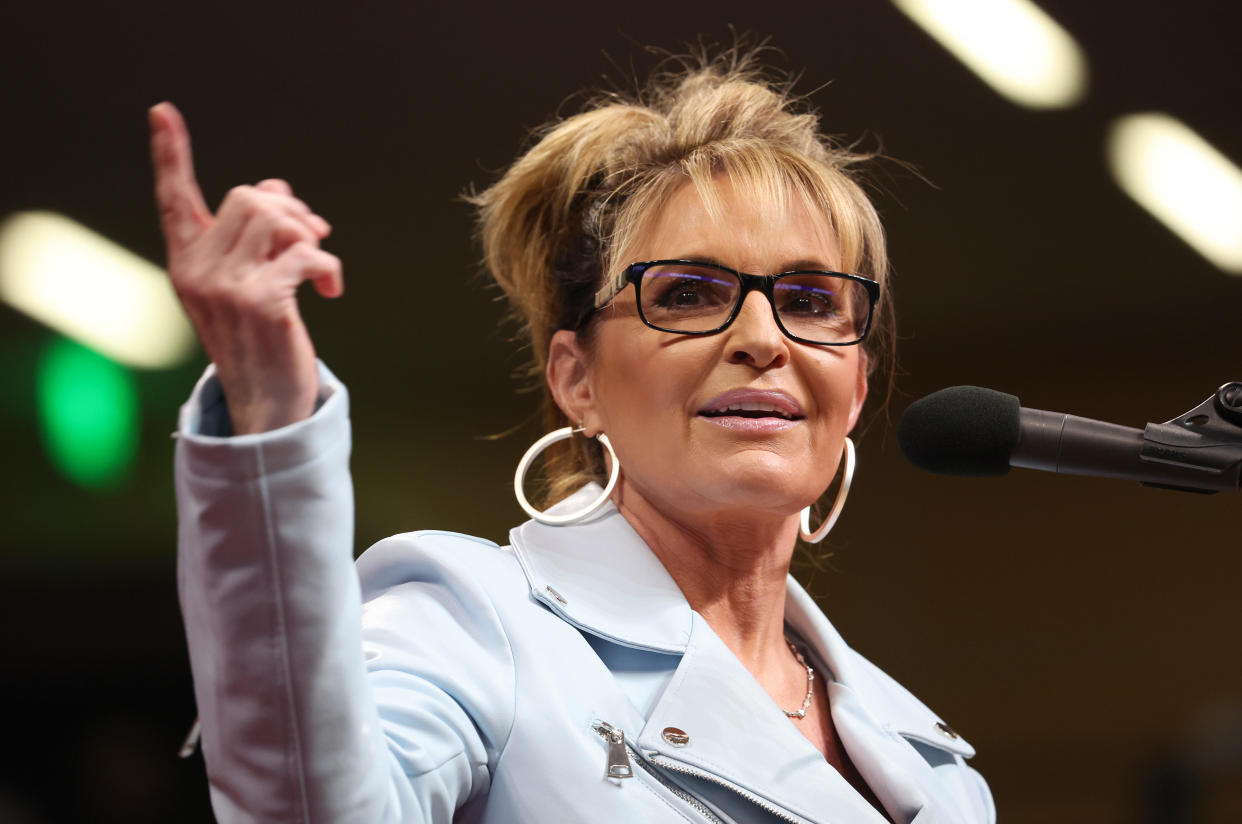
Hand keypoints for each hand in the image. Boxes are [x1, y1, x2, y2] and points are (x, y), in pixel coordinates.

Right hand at [150, 102, 343, 433]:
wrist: (266, 402)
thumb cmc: (261, 339)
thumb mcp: (247, 283)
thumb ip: (255, 236)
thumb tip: (277, 187)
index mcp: (186, 263)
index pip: (173, 200)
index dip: (170, 155)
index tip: (162, 110)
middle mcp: (196, 270)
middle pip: (248, 197)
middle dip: (290, 210)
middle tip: (313, 237)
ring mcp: (225, 286)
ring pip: (275, 218)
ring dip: (309, 236)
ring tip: (318, 267)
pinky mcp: (260, 301)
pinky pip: (304, 253)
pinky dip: (327, 266)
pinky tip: (331, 291)